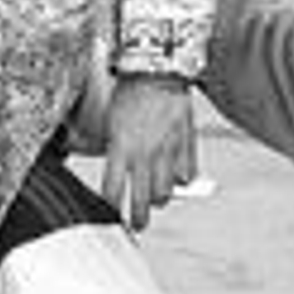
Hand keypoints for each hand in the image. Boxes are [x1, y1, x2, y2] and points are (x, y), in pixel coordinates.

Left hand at [101, 75, 196, 230]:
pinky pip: (187, 174)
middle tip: (137, 224)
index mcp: (120, 147)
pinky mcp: (186, 144)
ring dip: (159, 199)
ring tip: (156, 200)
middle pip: (140, 201)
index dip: (109, 206)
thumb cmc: (131, 90)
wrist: (158, 69)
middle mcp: (144, 154)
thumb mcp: (110, 119)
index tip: (108, 211)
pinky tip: (176, 178)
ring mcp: (167, 151)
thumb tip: (105, 166)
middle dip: (137, 219)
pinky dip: (182, 180)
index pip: (112, 191)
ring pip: (165, 193)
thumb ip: (109, 146)